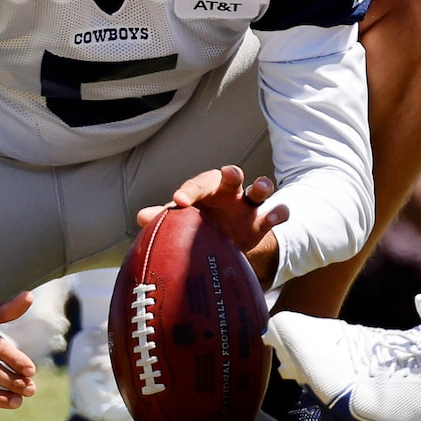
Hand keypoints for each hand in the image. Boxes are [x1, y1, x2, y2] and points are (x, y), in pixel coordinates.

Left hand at [138, 166, 283, 281]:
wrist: (223, 246)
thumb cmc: (198, 226)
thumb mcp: (183, 222)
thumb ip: (165, 218)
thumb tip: (142, 216)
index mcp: (208, 191)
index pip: (200, 184)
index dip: (190, 190)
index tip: (178, 201)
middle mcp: (231, 194)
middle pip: (233, 176)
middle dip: (232, 174)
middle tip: (229, 174)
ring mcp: (249, 207)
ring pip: (260, 189)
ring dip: (262, 186)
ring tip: (261, 188)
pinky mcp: (263, 223)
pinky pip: (276, 212)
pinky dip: (278, 212)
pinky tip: (274, 216)